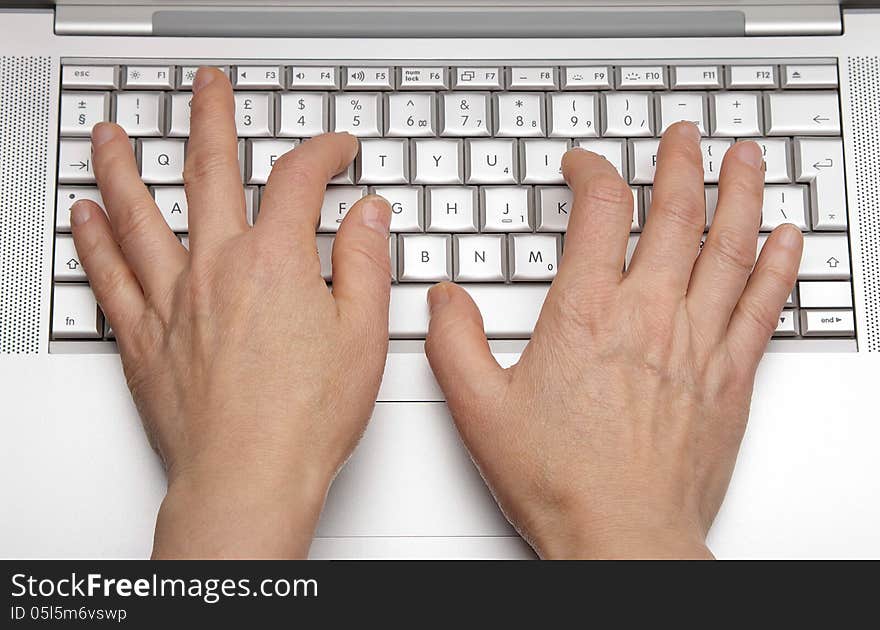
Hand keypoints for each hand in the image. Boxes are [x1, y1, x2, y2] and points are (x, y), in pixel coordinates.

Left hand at [70, 68, 391, 557]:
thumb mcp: (364, 334)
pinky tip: (84, 216)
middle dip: (211, 118)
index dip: (323, 152)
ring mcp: (172, 300)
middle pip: (208, 171)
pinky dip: (92, 240)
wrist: (248, 478)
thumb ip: (366, 263)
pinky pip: (108, 275)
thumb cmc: (305, 418)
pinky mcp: (142, 338)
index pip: (299, 180)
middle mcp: (216, 268)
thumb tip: (369, 215)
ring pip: (138, 213)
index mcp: (276, 262)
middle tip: (207, 87)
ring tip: (111, 134)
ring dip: (124, 166)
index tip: (337, 149)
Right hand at [425, 123, 802, 558]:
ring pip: (729, 247)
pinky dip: (778, 265)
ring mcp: (696, 343)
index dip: (592, 172)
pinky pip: (764, 305)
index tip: (584, 167)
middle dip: (679, 163)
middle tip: (682, 137)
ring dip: (739, 193)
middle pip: (676, 214)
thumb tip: (445, 297)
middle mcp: (649, 316)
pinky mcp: (729, 378)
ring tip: (745, 158)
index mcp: (586, 314)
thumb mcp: (478, 408)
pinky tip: (787, 239)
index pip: (599, 211)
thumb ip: (453, 342)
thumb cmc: (559, 480)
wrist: (621, 538)